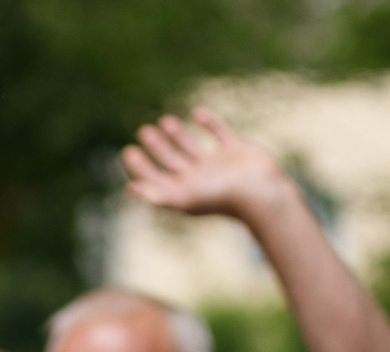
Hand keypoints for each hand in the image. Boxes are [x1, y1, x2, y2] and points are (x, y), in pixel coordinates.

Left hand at [122, 110, 293, 223]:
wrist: (260, 192)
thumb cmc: (220, 198)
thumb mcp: (184, 198)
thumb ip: (156, 194)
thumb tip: (130, 189)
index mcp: (184, 191)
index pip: (155, 177)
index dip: (141, 166)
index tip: (128, 150)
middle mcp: (198, 178)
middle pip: (171, 160)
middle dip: (157, 146)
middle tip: (143, 131)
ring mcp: (217, 164)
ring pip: (191, 147)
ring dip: (177, 135)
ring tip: (163, 121)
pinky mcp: (236, 151)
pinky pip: (219, 134)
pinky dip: (208, 124)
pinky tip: (196, 114)